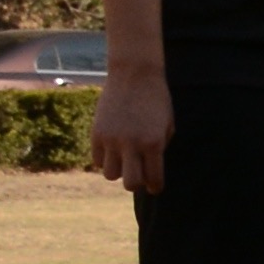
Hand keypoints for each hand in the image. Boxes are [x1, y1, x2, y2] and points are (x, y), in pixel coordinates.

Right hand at [91, 65, 173, 194]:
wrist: (134, 75)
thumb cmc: (156, 99)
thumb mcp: (167, 123)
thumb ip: (160, 147)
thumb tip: (150, 169)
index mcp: (154, 142)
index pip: (154, 177)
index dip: (156, 186)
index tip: (155, 188)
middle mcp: (132, 144)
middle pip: (130, 183)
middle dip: (136, 184)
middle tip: (139, 176)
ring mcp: (112, 140)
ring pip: (110, 174)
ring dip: (119, 170)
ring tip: (125, 159)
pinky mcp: (96, 134)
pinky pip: (98, 160)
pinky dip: (106, 159)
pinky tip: (113, 149)